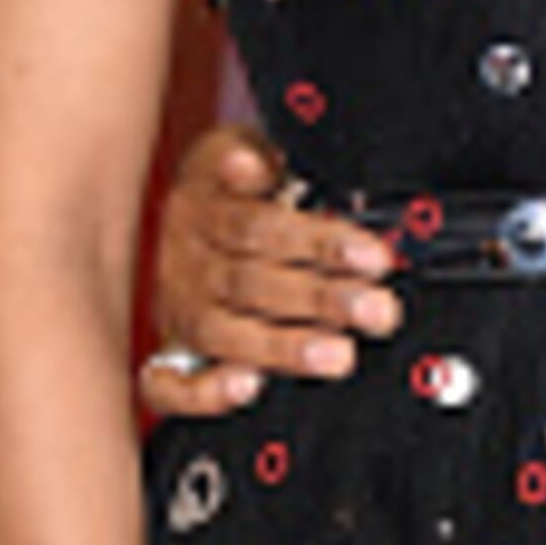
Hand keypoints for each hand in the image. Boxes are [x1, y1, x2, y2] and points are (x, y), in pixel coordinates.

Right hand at [137, 125, 397, 421]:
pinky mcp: (169, 355)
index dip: (319, 242)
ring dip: (284, 348)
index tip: (374, 256)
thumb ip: (249, 159)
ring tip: (339, 354)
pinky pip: (168, 385)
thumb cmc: (222, 191)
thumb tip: (251, 165)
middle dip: (321, 298)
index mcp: (206, 212)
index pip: (262, 227)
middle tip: (377, 309)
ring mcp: (179, 313)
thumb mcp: (232, 151)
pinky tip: (248, 388)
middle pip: (254, 283)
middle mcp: (190, 265)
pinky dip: (205, 393)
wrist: (169, 218)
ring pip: (225, 334)